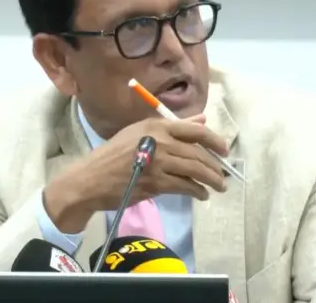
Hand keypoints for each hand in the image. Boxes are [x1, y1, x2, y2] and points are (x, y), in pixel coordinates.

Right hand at [44, 115, 228, 231]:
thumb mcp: (139, 133)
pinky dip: (197, 191)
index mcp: (156, 125)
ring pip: (195, 170)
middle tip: (222, 175)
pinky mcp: (156, 183)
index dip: (214, 140)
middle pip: (197, 152)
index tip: (225, 150)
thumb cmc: (112, 155)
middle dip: (214, 166)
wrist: (91, 178)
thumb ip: (172, 127)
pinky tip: (201, 195)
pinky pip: (185, 186)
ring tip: (218, 186)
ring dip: (211, 180)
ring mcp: (158, 162)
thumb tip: (202, 120)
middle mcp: (160, 141)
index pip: (194, 130)